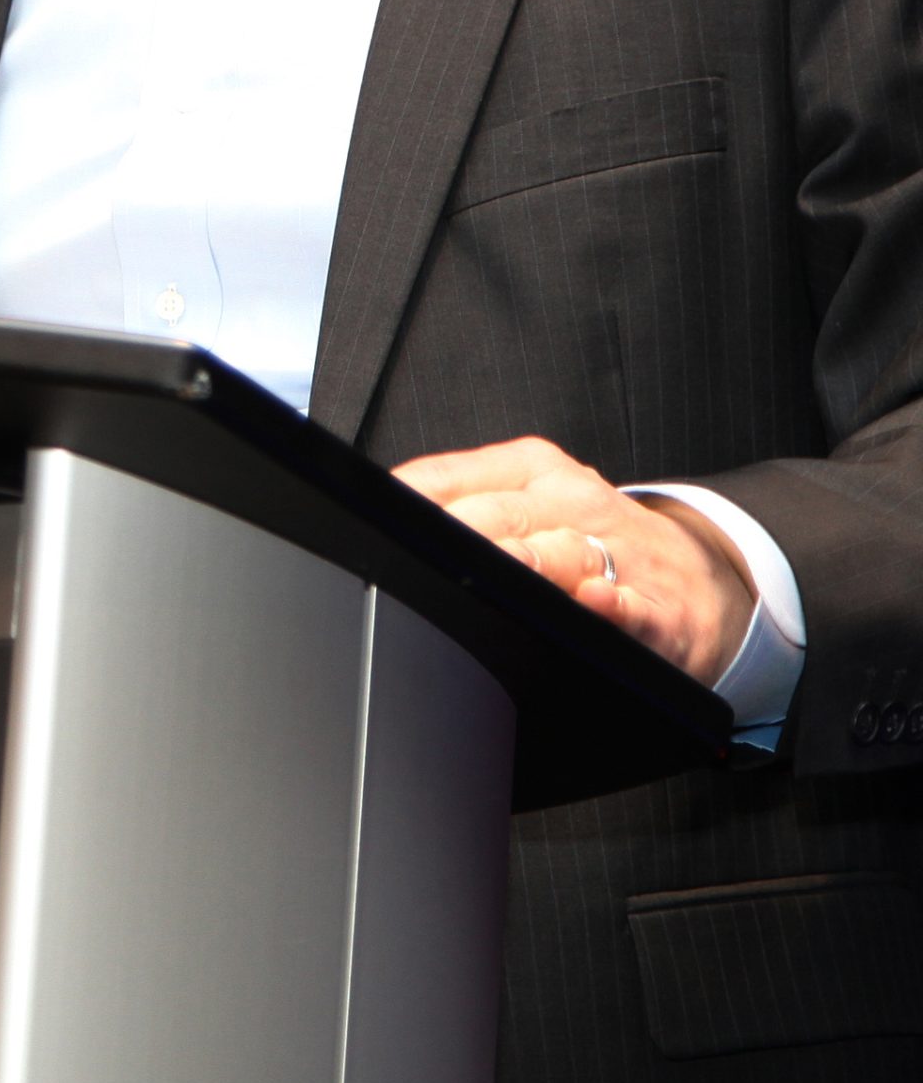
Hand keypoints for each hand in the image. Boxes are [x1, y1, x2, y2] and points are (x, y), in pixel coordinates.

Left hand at [391, 434, 755, 687]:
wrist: (706, 576)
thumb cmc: (599, 538)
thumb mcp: (537, 497)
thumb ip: (464, 497)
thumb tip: (383, 508)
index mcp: (536, 470)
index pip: (457, 476)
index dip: (411, 500)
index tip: (376, 519)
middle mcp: (576, 502)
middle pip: (500, 515)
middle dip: (459, 534)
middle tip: (421, 550)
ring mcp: (621, 555)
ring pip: (562, 552)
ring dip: (526, 561)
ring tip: (497, 568)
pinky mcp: (662, 611)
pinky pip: (633, 607)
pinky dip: (611, 605)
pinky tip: (592, 601)